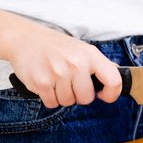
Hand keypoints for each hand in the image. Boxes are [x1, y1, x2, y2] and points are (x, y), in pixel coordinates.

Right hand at [6, 23, 121, 108]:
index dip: (111, 94)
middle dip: (79, 96)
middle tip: (71, 84)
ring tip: (57, 81)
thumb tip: (116, 78)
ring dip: (62, 96)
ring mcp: (58, 73)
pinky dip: (49, 98)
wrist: (26, 39)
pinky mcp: (41, 82)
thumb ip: (100, 65)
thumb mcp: (83, 49)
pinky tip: (47, 84)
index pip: (114, 81)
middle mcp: (77, 64)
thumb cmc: (57, 46)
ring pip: (68, 102)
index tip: (103, 95)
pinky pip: (51, 103)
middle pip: (86, 98)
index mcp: (91, 55)